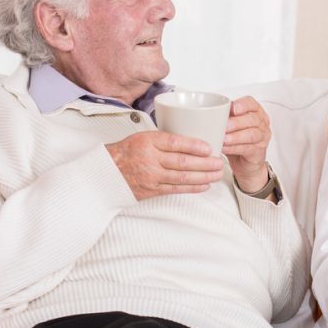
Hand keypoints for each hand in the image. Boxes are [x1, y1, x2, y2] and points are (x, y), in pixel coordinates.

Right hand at [106, 131, 223, 200]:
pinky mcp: (152, 190)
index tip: (209, 147)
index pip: (174, 142)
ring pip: (182, 177)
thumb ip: (164, 138)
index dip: (194, 146)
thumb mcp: (143, 137)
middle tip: (219, 162)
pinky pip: (176, 189)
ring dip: (203, 176)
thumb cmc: (127, 152)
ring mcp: (151, 176)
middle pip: (182, 162)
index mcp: (147, 142)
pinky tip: (204, 185)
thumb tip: (192, 139)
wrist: (107, 172)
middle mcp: (150, 159)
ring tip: (217, 174)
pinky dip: (192, 188)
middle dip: (205, 163)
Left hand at [223, 96, 270, 192]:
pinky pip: (248, 148)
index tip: (232, 109)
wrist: (245, 163)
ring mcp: (262, 138)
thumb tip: (201, 114)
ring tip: (223, 139)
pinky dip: (234, 148)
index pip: (251, 103)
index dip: (242, 105)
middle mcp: (261, 123)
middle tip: (224, 126)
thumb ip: (222, 118)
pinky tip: (225, 148)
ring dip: (235, 137)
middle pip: (252, 119)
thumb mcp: (229, 126)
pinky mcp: (259, 152)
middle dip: (237, 122)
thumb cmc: (236, 140)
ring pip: (251, 134)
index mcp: (254, 112)